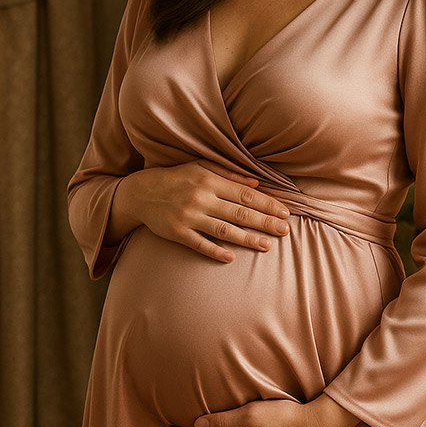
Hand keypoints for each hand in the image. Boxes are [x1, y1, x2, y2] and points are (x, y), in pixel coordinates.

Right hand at [108, 160, 290, 261]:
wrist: (140, 193)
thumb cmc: (176, 179)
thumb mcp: (200, 168)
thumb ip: (229, 174)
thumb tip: (256, 183)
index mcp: (209, 181)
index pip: (245, 194)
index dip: (267, 204)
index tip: (284, 212)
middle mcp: (201, 198)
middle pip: (239, 212)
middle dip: (264, 222)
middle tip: (285, 231)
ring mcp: (189, 216)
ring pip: (224, 230)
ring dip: (247, 238)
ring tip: (267, 245)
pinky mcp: (177, 232)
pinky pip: (199, 243)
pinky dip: (215, 251)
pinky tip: (231, 258)